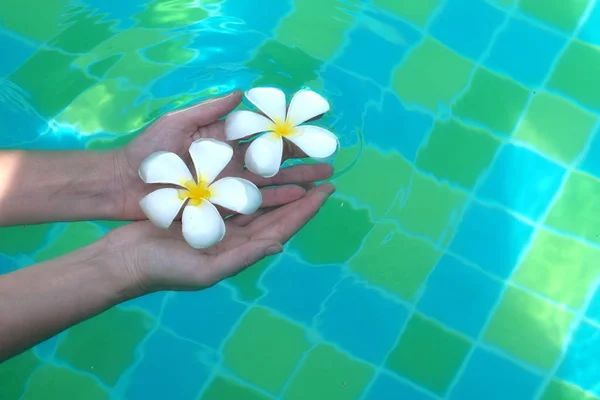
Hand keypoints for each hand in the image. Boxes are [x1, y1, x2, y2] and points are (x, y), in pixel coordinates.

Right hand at [103, 184, 334, 293]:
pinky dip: (248, 181)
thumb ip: (243, 257)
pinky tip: (258, 166)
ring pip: (258, 200)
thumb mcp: (205, 270)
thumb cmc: (163, 270)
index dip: (306, 210)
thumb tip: (279, 244)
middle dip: (300, 193)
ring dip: (279, 184)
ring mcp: (220, 223)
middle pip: (276, 211)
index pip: (282, 227)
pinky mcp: (202, 210)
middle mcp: (236, 237)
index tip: (328, 191)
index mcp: (240, 251)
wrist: (124, 261)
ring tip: (297, 166)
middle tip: (321, 172)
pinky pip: (233, 193)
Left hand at [113, 91, 332, 219]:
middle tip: (328, 166)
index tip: (314, 136)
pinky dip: (273, 202)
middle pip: (272, 165)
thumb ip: (210, 110)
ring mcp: (225, 188)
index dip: (288, 138)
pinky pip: (250, 205)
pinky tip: (293, 201)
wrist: (121, 184)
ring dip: (294, 185)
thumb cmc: (146, 152)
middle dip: (300, 166)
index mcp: (223, 143)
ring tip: (319, 186)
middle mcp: (229, 166)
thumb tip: (242, 94)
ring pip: (267, 187)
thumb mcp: (176, 123)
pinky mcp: (218, 208)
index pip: (264, 139)